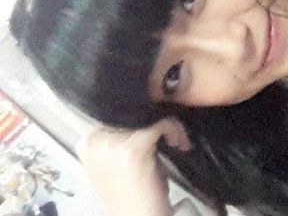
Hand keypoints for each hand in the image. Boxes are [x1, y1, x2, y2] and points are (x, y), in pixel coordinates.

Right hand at [76, 118, 190, 215]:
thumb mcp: (120, 161)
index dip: (141, 122)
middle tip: (171, 137)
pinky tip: (178, 143)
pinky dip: (173, 129)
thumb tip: (146, 113)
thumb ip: (124, 138)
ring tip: (176, 140)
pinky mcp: (133, 149)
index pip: (118, 116)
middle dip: (155, 123)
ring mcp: (112, 144)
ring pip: (148, 117)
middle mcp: (96, 141)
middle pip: (132, 114)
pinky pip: (160, 124)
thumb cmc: (134, 195)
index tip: (156, 134)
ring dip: (167, 126)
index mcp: (87, 144)